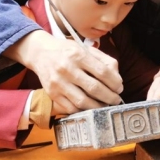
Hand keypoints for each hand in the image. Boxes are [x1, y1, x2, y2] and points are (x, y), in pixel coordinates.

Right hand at [5, 30, 123, 113]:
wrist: (40, 52)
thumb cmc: (68, 51)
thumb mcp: (85, 48)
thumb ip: (104, 60)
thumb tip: (117, 79)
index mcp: (78, 54)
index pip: (102, 71)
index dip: (114, 82)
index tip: (120, 88)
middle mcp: (67, 68)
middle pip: (94, 88)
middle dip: (109, 97)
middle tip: (116, 100)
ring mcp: (58, 82)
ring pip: (82, 101)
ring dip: (98, 106)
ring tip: (105, 105)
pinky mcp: (52, 93)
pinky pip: (71, 107)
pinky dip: (83, 110)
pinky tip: (90, 107)